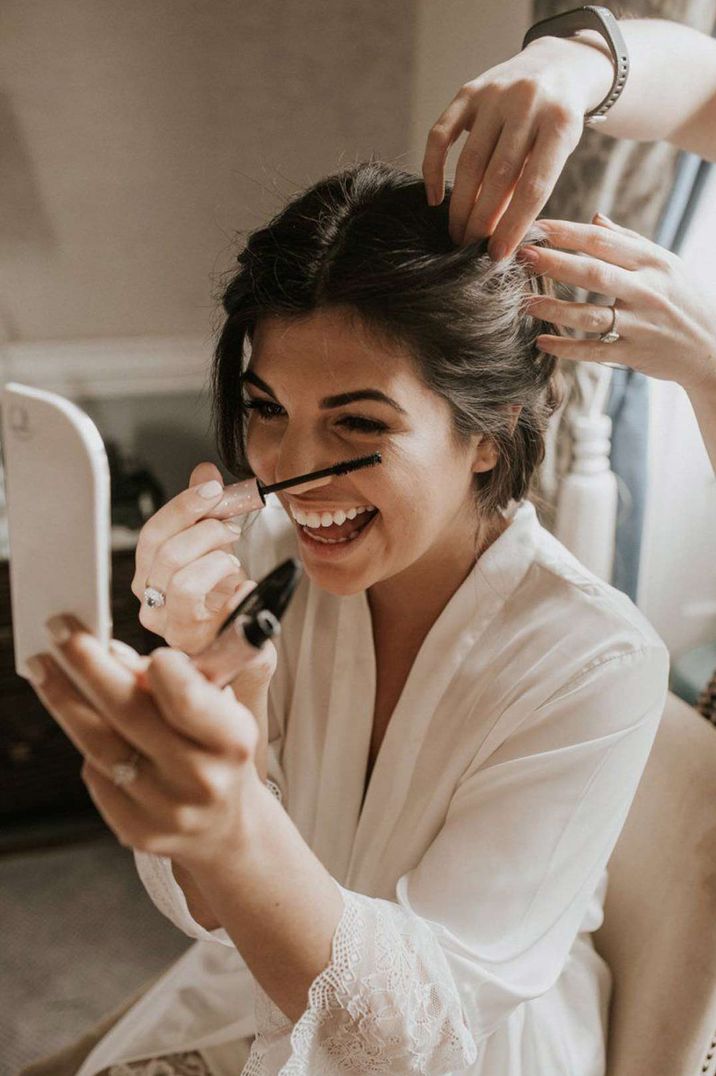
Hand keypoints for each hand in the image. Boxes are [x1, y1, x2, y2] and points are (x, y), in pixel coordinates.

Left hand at [27, 615, 262, 871]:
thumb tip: (110, 653)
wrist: (224, 826)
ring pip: (99, 743)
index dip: (161, 667)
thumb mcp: (218, 707)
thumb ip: (172, 678)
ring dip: (64, 699)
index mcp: (232, 740)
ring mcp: (166, 810)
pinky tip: (87, 726)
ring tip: (44, 669)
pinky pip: (95, 775)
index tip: (143, 648)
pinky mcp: (137, 831)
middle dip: (89, 665)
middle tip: (59, 632)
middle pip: (129, 713)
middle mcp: (202, 778)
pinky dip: (89, 746)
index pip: (185, 696)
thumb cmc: (217, 750)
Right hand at [132, 462, 247, 653]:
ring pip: (183, 584)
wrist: (240, 647)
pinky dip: (238, 594)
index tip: (213, 489)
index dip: (183, 506)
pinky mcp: (203, 648)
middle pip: (167, 555)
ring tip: (234, 562)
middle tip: (231, 528)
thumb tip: (204, 472)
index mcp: (148, 577)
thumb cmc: (221, 600)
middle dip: (205, 531)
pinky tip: (247, 588)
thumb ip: (206, 511)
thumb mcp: (213, 548)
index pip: (152, 534)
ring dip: (217, 561)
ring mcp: (175, 630)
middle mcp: (152, 605)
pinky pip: (219, 615)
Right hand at [422, 35, 612, 253]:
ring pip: (470, 160)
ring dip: (460, 204)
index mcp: (560, 123)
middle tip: (471, 248)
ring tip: (457, 233)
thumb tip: (498, 233)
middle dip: (482, 219)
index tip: (497, 254)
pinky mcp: (468, 91)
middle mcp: (527, 103)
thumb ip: (530, 185)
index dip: (513, 225)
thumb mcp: (557, 152)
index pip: (533, 186)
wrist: (556, 66)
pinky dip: (433, 168)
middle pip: (498, 176)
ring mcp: (495, 95)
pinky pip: (440, 134)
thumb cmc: (556, 123)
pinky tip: (435, 198)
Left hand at [520, 213, 715, 394]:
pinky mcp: (634, 354)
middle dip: (555, 263)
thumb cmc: (683, 299)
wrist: (712, 346)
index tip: (535, 226)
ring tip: (524, 303)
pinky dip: (566, 348)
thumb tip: (593, 219)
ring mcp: (640, 325)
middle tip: (521, 255)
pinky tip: (541, 342)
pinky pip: (594, 351)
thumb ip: (628, 241)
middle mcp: (646, 291)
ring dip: (554, 309)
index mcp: (652, 262)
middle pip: (593, 273)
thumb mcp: (666, 264)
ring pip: (590, 315)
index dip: (567, 233)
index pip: (602, 242)